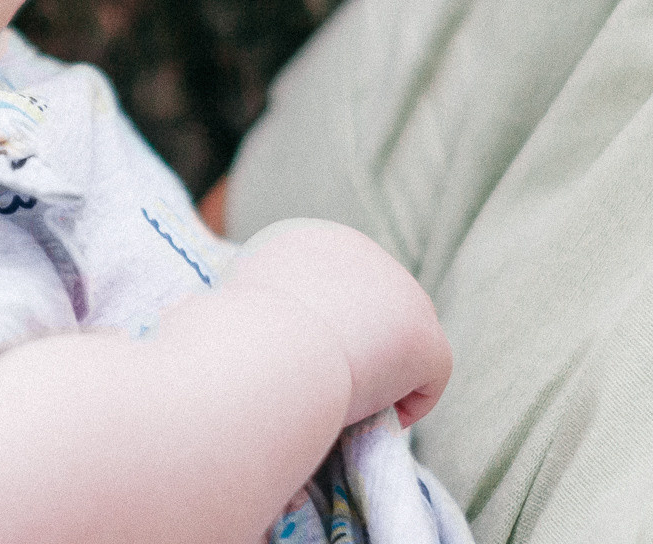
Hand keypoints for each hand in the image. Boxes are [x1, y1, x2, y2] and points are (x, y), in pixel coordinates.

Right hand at [228, 218, 451, 428]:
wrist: (263, 353)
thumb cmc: (232, 345)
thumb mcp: (226, 308)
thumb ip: (252, 308)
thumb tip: (240, 330)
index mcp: (308, 241)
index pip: (333, 287)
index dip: (321, 329)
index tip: (298, 362)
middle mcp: (361, 252)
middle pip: (374, 309)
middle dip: (360, 347)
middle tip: (326, 387)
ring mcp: (401, 291)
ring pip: (401, 345)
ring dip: (380, 376)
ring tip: (341, 401)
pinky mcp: (425, 336)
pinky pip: (426, 384)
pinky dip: (399, 409)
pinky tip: (363, 412)